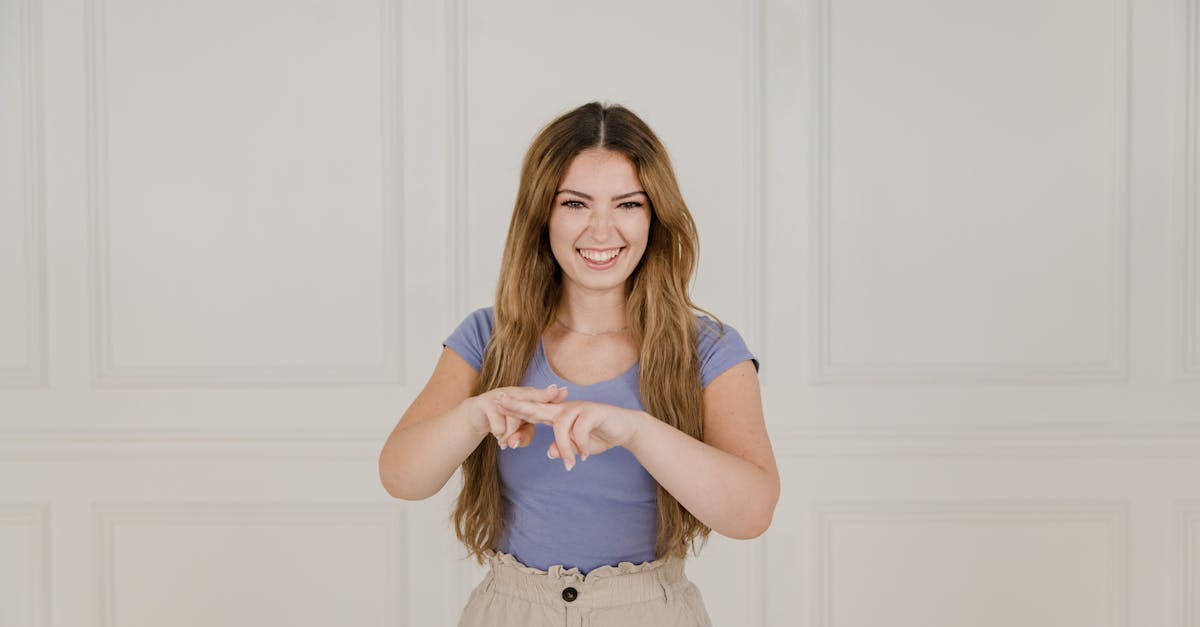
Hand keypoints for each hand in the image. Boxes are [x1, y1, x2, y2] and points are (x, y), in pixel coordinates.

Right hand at [463, 384, 567, 448]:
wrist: (477, 414)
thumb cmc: (506, 422)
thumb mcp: (517, 431)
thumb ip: (523, 436)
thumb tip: (513, 443)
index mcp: (528, 398)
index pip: (543, 398)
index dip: (553, 396)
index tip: (565, 392)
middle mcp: (517, 393)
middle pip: (531, 396)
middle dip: (544, 395)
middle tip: (555, 391)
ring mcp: (501, 395)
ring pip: (513, 422)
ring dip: (509, 436)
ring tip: (505, 441)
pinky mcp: (486, 403)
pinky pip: (498, 427)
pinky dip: (499, 436)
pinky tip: (498, 436)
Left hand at [493, 396, 644, 470]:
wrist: (627, 429)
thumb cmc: (601, 435)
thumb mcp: (579, 448)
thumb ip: (564, 449)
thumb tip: (550, 452)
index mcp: (560, 415)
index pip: (535, 411)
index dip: (517, 408)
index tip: (498, 403)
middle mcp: (567, 409)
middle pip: (539, 406)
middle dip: (519, 405)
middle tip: (500, 401)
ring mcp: (580, 408)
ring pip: (561, 426)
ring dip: (565, 448)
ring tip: (571, 464)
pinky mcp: (593, 412)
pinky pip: (579, 430)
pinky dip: (580, 445)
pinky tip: (584, 456)